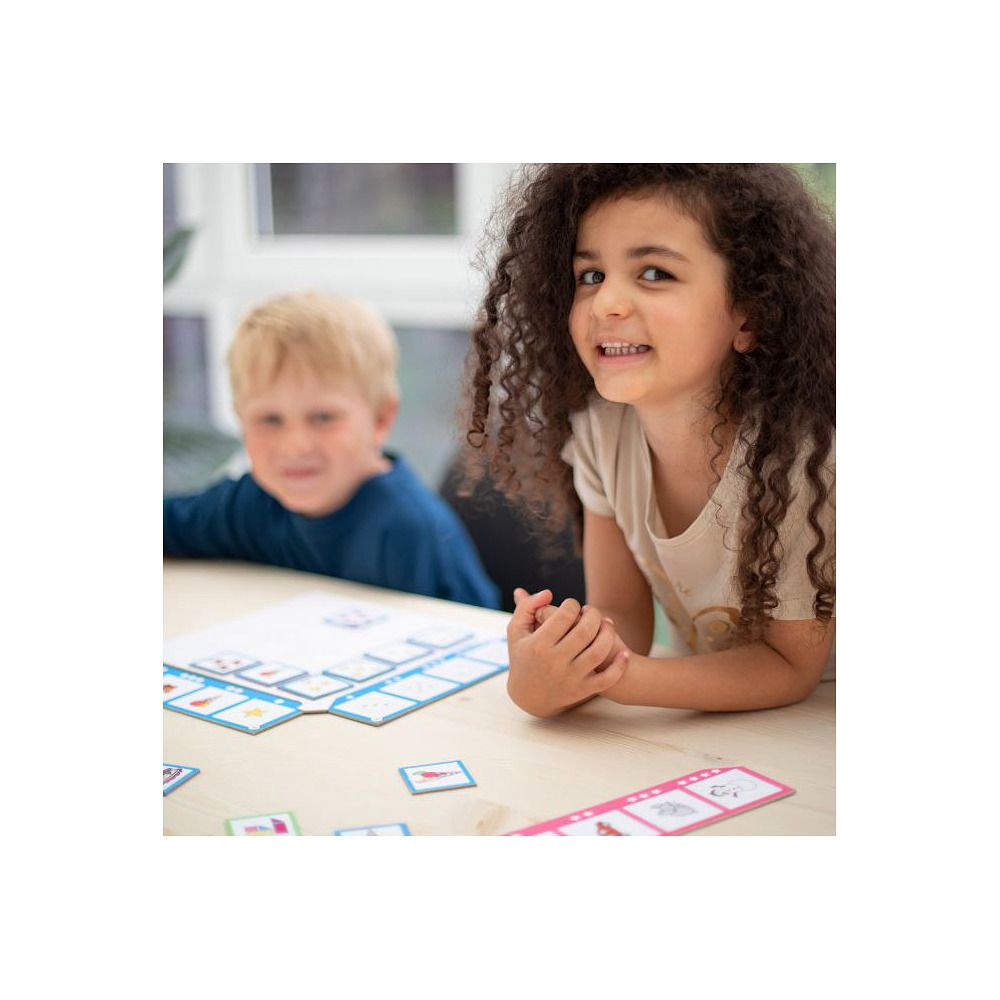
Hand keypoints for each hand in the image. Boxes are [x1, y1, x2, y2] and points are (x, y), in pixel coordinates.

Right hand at [506, 589, 629, 717]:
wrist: (527, 696)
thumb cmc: (523, 657)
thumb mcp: (516, 632)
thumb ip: (527, 607)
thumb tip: (548, 593)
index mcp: (538, 645)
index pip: (563, 616)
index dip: (572, 604)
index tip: (572, 605)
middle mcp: (554, 662)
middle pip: (584, 631)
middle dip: (593, 614)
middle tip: (591, 612)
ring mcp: (570, 678)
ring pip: (598, 651)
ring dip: (608, 633)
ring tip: (606, 624)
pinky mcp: (582, 691)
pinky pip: (606, 680)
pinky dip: (619, 666)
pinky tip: (623, 653)